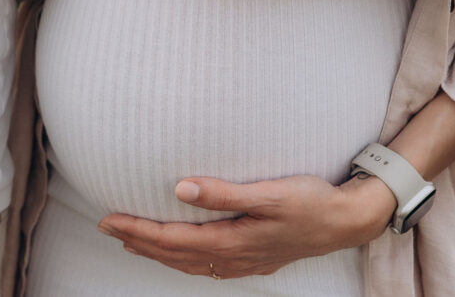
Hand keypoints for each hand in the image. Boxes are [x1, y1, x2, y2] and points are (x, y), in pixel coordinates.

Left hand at [97, 174, 396, 278]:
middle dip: (138, 241)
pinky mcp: (254, 258)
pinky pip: (208, 265)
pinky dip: (185, 260)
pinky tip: (183, 254)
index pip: (171, 239)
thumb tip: (180, 188)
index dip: (137, 230)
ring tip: (133, 242)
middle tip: (107, 227)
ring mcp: (243, 262)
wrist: (347, 221)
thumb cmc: (311, 202)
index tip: (110, 220)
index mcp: (231, 241)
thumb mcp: (269, 193)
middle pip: (174, 254)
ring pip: (189, 263)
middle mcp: (233, 257)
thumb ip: (224, 193)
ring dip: (158, 253)